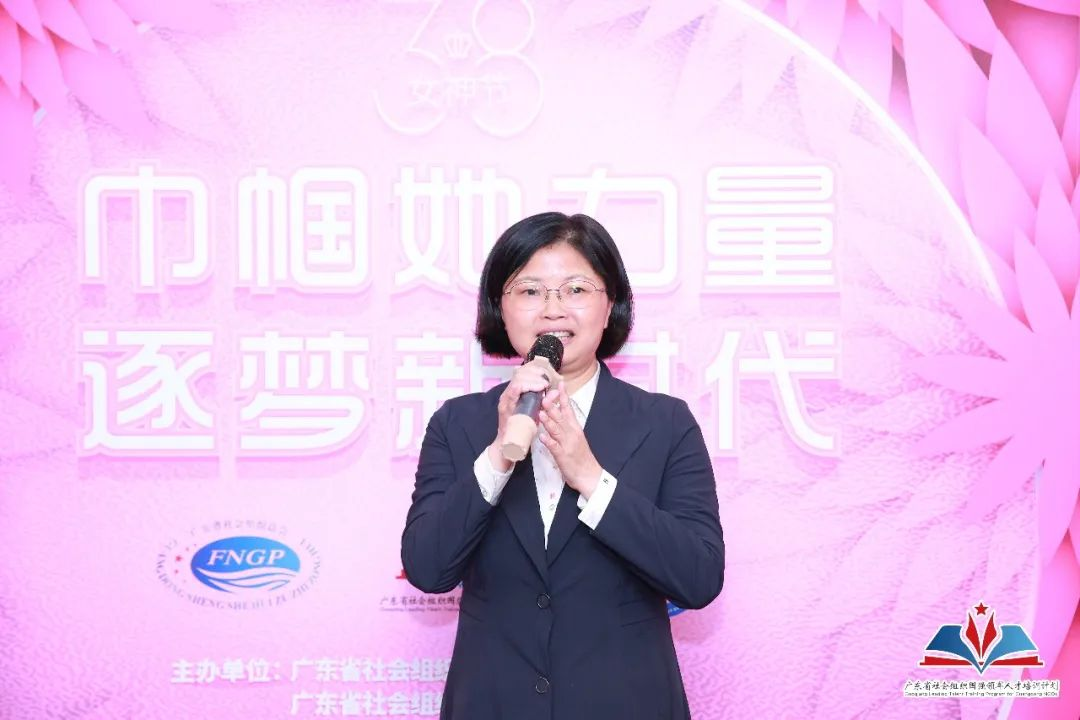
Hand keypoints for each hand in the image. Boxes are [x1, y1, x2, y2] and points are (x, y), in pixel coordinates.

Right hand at [487, 357, 557, 470]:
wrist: (511, 445)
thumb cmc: (524, 428)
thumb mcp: (537, 412)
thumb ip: (545, 402)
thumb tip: (556, 392)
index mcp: (516, 392)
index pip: (524, 373)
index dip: (535, 370)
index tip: (546, 373)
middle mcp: (509, 393)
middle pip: (520, 374)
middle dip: (534, 374)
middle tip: (545, 378)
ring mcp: (505, 399)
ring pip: (517, 381)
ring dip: (531, 381)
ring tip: (542, 385)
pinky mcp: (504, 407)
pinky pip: (512, 392)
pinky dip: (522, 388)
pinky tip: (532, 388)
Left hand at [538, 381, 602, 498]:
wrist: (590, 475)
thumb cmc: (581, 457)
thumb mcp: (575, 438)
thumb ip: (566, 426)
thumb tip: (556, 414)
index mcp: (575, 428)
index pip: (568, 409)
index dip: (563, 397)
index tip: (559, 384)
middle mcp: (572, 434)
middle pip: (561, 417)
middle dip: (552, 406)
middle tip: (544, 396)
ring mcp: (567, 445)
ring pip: (557, 430)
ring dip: (549, 421)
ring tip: (540, 413)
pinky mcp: (563, 456)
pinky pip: (555, 448)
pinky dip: (549, 442)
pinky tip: (543, 437)